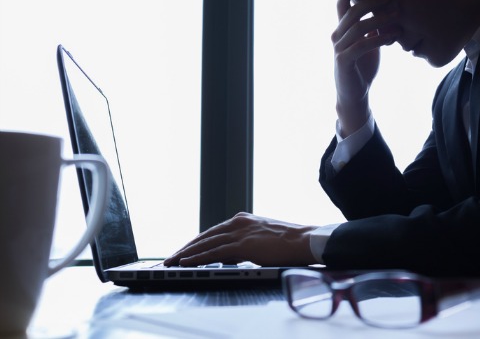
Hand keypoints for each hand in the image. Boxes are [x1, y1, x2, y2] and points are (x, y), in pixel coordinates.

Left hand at [163, 212, 318, 266]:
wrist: (305, 240)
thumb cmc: (290, 242)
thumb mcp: (263, 238)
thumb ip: (246, 242)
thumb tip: (231, 255)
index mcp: (243, 219)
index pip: (213, 232)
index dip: (196, 242)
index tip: (184, 250)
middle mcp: (238, 222)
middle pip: (205, 236)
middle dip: (185, 248)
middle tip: (170, 257)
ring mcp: (240, 232)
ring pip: (205, 243)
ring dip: (186, 253)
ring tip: (171, 262)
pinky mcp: (243, 244)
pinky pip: (214, 252)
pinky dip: (197, 258)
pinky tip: (186, 262)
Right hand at [333, 0, 399, 135]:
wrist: (354, 94)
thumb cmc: (362, 68)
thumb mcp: (370, 44)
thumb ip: (373, 29)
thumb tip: (388, 12)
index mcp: (342, 31)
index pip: (341, 7)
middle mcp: (337, 37)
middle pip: (351, 13)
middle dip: (371, 2)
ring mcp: (339, 49)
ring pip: (358, 27)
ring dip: (379, 20)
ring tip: (397, 16)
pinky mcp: (344, 61)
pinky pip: (362, 45)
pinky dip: (379, 38)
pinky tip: (393, 36)